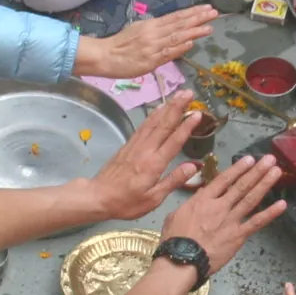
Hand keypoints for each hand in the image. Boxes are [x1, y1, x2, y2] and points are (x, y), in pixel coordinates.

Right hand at [71, 5, 217, 77]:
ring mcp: (153, 46)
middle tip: (214, 12)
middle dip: (198, 18)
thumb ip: (156, 30)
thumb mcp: (139, 31)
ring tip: (209, 27)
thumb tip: (173, 29)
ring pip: (176, 37)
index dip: (192, 12)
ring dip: (194, 31)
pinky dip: (180, 47)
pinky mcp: (150, 60)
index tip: (206, 8)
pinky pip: (167, 53)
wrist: (104, 55)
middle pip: (179, 24)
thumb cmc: (120, 44)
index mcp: (152, 25)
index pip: (176, 17)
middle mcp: (154, 33)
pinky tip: (191, 43)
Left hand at [87, 89, 200, 215]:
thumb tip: (193, 167)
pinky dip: (153, 115)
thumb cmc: (127, 202)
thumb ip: (173, 181)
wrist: (98, 196)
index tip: (197, 113)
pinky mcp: (128, 145)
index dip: (186, 126)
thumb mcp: (153, 199)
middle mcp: (145, 150)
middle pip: (164, 125)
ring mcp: (135, 145)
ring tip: (177, 95)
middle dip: (177, 107)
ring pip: (153, 122)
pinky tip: (159, 109)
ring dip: (166, 107)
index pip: (174, 141)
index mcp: (154, 164)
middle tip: (188, 92)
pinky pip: (143, 126)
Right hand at [158, 153, 287, 271]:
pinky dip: (270, 213)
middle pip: (241, 185)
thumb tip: (199, 197)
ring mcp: (231, 220)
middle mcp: (220, 206)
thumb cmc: (174, 240)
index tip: (249, 159)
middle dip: (257, 171)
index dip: (238, 168)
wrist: (182, 260)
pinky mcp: (238, 235)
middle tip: (270, 159)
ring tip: (276, 171)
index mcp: (203, 200)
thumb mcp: (175, 215)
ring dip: (264, 183)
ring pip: (251, 198)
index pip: (223, 179)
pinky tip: (282, 204)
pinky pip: (257, 222)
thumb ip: (190, 204)